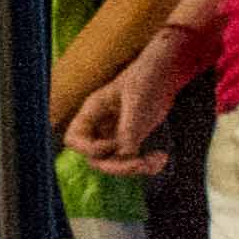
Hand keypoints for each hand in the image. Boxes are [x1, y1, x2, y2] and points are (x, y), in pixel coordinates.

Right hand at [72, 34, 198, 180]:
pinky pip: (132, 160)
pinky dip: (147, 165)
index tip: (113, 145)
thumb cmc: (146, 76)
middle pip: (94, 158)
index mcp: (92, 111)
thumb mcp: (137, 98)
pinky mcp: (132, 138)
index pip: (74, 139)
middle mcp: (100, 125)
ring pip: (114, 163)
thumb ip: (129, 125)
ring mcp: (115, 133)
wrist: (165, 70)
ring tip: (158, 160)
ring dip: (134, 168)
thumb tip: (125, 152)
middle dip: (116, 166)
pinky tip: (162, 158)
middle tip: (140, 164)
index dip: (90, 149)